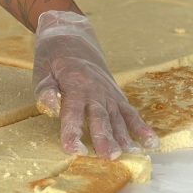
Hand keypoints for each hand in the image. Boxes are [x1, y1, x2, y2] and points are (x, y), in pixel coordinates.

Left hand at [33, 10, 158, 158]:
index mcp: (74, 84)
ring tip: (132, 154)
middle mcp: (95, 90)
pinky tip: (151, 142)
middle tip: (109, 156)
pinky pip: (131, 112)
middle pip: (100, 117)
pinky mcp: (117, 95)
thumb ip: (44, 89)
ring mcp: (109, 93)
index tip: (73, 150)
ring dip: (125, 137)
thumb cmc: (53, 56)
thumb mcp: (41, 68)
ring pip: (118, 117)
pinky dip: (141, 127)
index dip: (72, 132)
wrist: (72, 35)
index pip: (72, 112)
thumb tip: (49, 108)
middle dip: (105, 138)